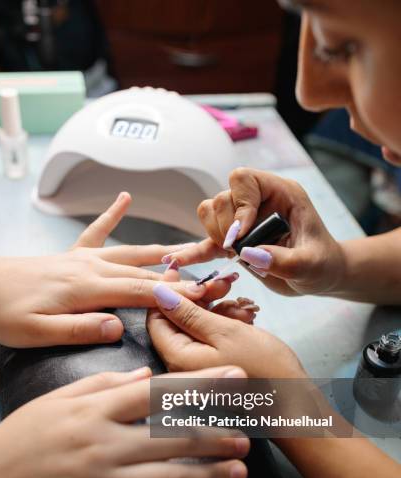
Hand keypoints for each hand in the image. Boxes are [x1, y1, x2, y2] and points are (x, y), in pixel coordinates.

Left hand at [0, 192, 232, 346]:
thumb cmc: (2, 312)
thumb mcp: (36, 332)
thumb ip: (79, 329)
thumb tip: (119, 327)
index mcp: (86, 289)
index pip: (142, 293)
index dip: (178, 294)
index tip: (208, 294)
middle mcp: (90, 268)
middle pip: (146, 271)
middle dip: (184, 273)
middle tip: (216, 270)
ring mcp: (82, 258)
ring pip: (131, 252)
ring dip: (164, 250)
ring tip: (193, 246)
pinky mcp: (71, 255)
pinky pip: (96, 232)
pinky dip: (112, 215)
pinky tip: (124, 198)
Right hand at [0, 366, 248, 477]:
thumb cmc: (20, 439)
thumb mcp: (57, 400)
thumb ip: (103, 383)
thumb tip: (146, 374)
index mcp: (96, 411)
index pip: (159, 392)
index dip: (202, 384)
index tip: (236, 377)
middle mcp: (104, 445)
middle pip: (172, 437)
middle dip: (214, 434)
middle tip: (247, 435)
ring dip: (208, 476)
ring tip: (239, 472)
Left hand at [147, 285, 304, 377]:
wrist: (294, 401)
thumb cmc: (263, 367)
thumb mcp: (225, 332)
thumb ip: (189, 313)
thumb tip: (158, 293)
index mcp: (178, 357)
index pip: (156, 318)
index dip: (167, 291)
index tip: (183, 270)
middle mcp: (182, 364)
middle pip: (178, 320)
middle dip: (200, 297)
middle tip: (225, 282)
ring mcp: (199, 366)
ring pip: (199, 325)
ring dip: (219, 308)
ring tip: (244, 306)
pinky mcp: (215, 365)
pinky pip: (213, 337)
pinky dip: (227, 323)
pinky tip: (246, 318)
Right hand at [164, 169, 345, 296]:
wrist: (320, 277)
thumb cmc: (323, 264)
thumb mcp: (311, 265)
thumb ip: (284, 260)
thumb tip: (248, 254)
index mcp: (280, 193)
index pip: (244, 179)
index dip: (238, 206)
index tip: (241, 237)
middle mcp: (258, 201)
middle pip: (222, 197)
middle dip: (223, 225)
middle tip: (237, 250)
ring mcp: (243, 221)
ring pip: (209, 213)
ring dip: (212, 235)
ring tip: (229, 255)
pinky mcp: (233, 243)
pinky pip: (206, 242)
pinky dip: (193, 252)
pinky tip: (175, 262)